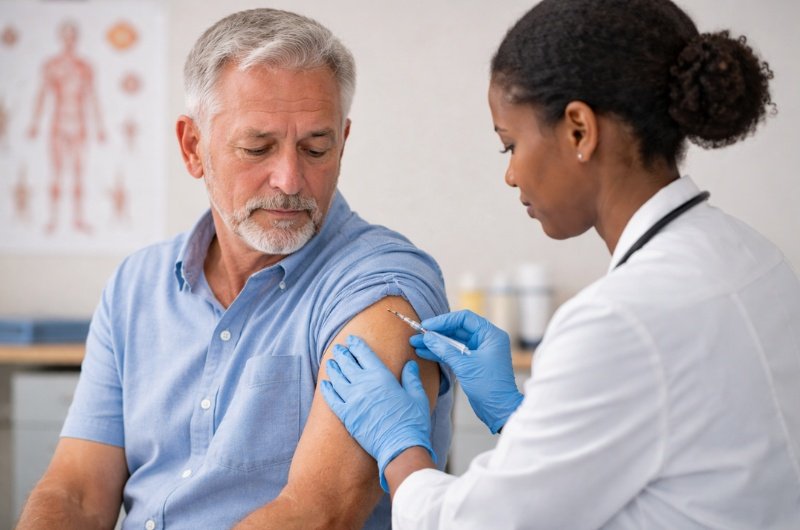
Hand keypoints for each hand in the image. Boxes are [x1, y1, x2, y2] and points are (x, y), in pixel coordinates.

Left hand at [321, 335, 435, 491]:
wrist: (400, 447)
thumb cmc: (412, 422)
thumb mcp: (417, 396)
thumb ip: (411, 378)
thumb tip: (409, 364)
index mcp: (381, 376)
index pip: (365, 354)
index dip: (357, 345)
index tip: (352, 340)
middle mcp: (364, 385)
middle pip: (348, 364)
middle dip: (342, 354)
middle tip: (338, 349)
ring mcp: (352, 400)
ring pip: (337, 379)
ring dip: (333, 369)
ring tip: (331, 363)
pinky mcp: (347, 416)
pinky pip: (332, 399)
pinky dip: (327, 390)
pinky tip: (324, 384)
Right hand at [410, 310, 523, 433]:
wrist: (498, 410)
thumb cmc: (488, 387)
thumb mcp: (464, 366)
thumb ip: (444, 349)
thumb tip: (427, 337)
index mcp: (490, 335)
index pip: (464, 319)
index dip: (443, 320)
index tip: (427, 325)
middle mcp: (486, 340)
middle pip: (457, 329)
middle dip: (436, 332)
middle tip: (418, 334)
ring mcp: (479, 351)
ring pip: (453, 341)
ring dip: (436, 343)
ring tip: (416, 343)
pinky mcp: (473, 362)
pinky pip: (454, 352)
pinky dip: (440, 353)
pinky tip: (424, 352)